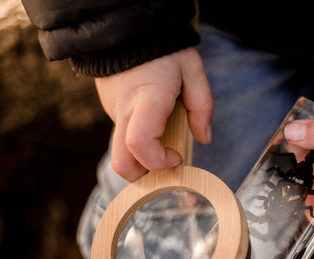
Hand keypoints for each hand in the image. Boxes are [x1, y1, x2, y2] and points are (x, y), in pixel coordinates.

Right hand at [95, 47, 213, 180]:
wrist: (126, 28)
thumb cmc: (163, 49)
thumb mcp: (193, 70)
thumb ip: (202, 106)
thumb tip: (204, 138)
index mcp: (147, 101)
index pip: (140, 145)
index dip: (159, 161)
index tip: (177, 155)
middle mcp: (124, 111)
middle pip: (122, 162)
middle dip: (144, 175)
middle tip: (166, 163)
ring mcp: (113, 112)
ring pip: (122, 150)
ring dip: (144, 155)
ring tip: (165, 134)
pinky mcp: (109, 109)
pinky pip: (123, 134)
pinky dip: (138, 138)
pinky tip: (153, 119)